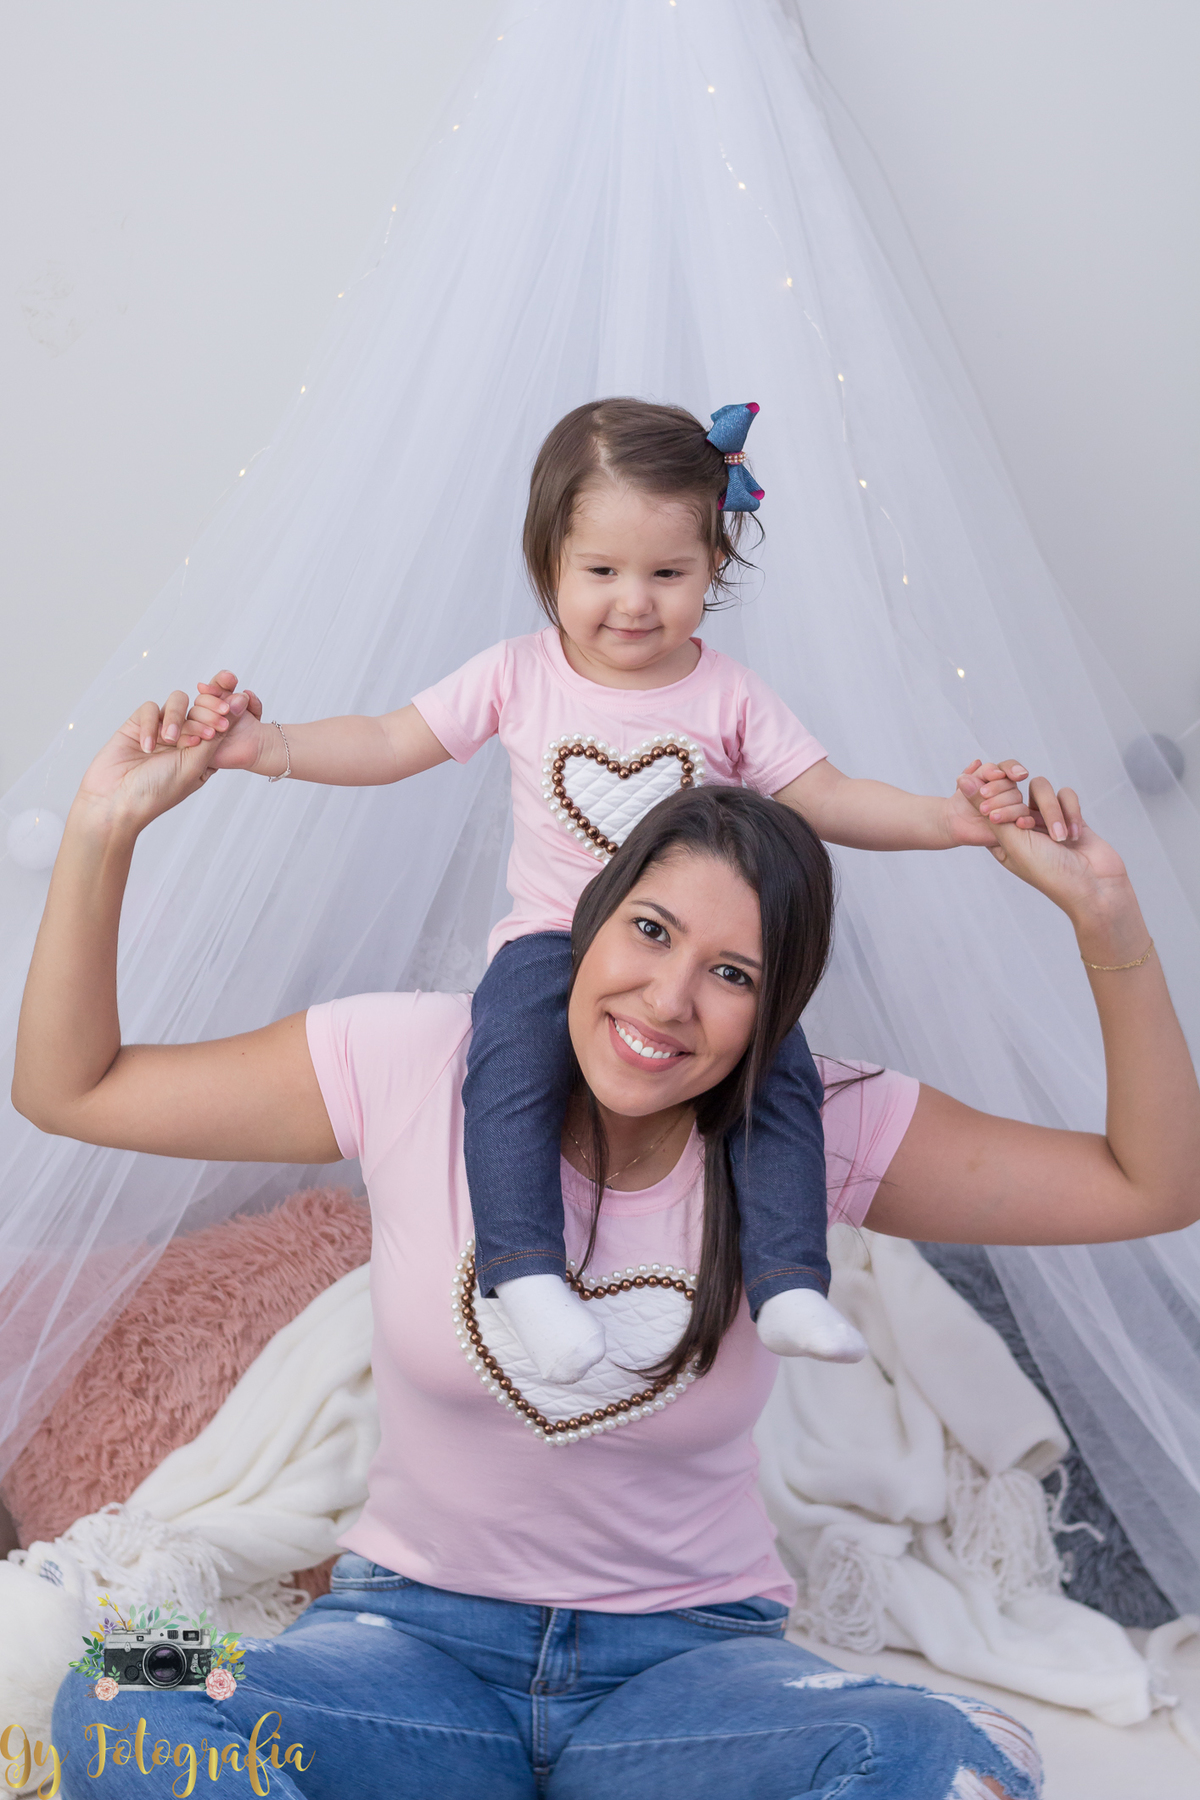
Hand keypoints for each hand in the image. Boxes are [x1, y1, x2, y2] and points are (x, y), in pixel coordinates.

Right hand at [75, 696, 222, 835]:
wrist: (116, 802)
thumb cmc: (158, 791)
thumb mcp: (195, 765)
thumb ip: (216, 737)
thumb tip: (236, 708)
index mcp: (202, 751)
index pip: (218, 721)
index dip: (224, 711)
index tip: (227, 712)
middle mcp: (183, 738)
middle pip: (200, 707)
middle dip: (206, 711)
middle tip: (205, 725)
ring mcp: (160, 730)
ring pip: (177, 702)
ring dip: (177, 717)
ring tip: (170, 739)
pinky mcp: (137, 725)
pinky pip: (148, 709)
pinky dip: (149, 725)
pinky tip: (146, 747)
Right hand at [182, 670, 270, 771]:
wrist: (251, 751)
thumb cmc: (249, 732)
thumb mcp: (255, 715)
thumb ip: (253, 703)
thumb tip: (245, 694)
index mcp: (220, 698)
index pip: (216, 685)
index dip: (222, 680)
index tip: (231, 679)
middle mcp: (206, 710)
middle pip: (201, 699)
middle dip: (213, 702)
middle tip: (227, 710)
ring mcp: (197, 725)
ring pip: (193, 715)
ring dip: (208, 717)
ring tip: (224, 727)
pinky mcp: (192, 743)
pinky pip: (185, 735)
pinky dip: (196, 732)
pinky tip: (209, 735)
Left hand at [945, 759, 1034, 846]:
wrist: (955, 822)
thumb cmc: (962, 801)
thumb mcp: (963, 784)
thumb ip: (971, 774)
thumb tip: (977, 763)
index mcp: (1000, 778)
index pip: (1010, 768)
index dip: (1010, 769)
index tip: (998, 774)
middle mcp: (1009, 792)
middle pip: (1012, 786)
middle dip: (997, 789)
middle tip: (982, 794)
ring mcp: (1014, 808)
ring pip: (1019, 804)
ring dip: (1005, 809)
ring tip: (988, 815)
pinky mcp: (1015, 825)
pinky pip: (1028, 821)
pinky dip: (1025, 821)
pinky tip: (1018, 823)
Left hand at [985, 776, 1133, 928]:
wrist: (1093, 889)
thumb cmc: (1048, 872)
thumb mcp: (1011, 842)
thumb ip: (987, 809)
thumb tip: (962, 780)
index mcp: (1001, 836)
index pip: (988, 801)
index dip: (990, 801)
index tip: (992, 813)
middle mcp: (1022, 826)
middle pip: (1013, 791)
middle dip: (1020, 809)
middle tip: (1025, 826)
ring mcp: (1047, 820)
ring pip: (1041, 789)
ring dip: (1050, 811)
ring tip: (1058, 838)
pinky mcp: (1071, 816)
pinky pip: (1066, 795)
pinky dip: (1071, 811)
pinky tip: (1073, 835)